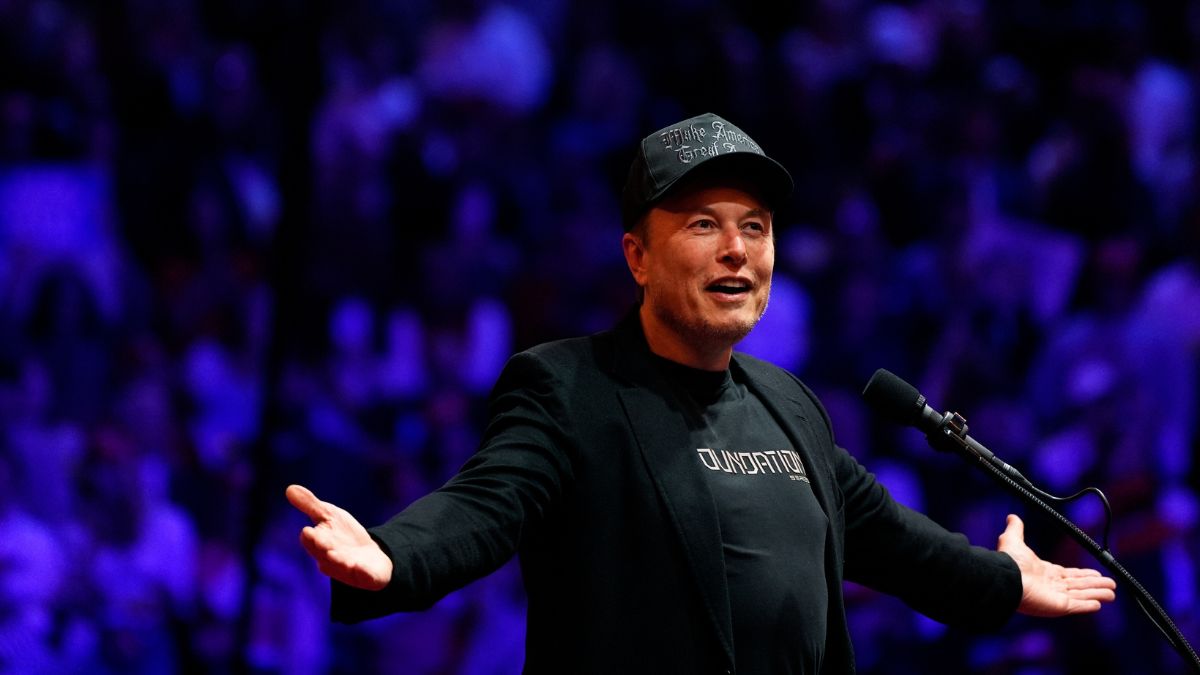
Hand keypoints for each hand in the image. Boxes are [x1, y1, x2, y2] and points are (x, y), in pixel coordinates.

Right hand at [286, 484, 393, 590]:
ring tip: (340, 558)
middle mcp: (331, 559)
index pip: (311, 541)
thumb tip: (289, 488)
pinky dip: (362, 573)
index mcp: (320, 544)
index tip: (308, 531)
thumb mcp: (329, 516)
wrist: (371, 557)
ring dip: (341, 562)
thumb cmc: (344, 536)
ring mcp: (348, 569)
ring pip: (342, 567)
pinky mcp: (366, 575)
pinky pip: (364, 576)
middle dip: (323, 549)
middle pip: (324, 554)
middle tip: (322, 543)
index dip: (310, 538)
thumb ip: (310, 505)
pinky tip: (361, 568)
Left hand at [997, 514, 1116, 616]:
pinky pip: (1077, 606)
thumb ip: (1016, 529)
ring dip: (1097, 593)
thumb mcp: (1013, 540)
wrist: (1006, 578)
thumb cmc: (1008, 562)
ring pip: (1082, 595)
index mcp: (1045, 573)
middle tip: (1111, 584)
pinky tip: (1098, 605)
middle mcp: (1052, 586)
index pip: (1069, 575)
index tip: (1096, 574)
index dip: (1083, 575)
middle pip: (1079, 586)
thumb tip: (1012, 517)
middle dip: (1095, 585)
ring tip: (1112, 593)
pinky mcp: (1059, 606)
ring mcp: (1056, 597)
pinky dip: (1088, 605)